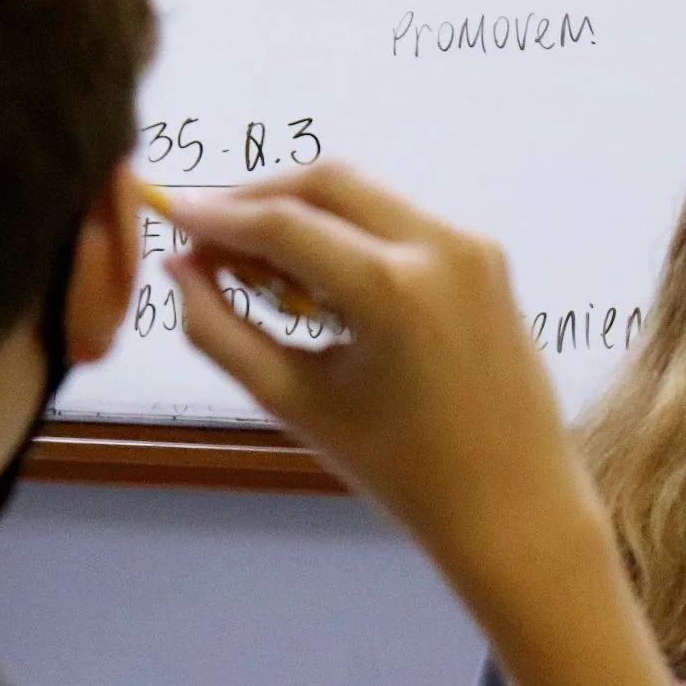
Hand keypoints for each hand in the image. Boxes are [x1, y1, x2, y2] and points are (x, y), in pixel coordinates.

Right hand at [159, 164, 592, 590]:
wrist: (515, 504)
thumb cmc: (402, 471)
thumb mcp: (295, 402)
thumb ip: (221, 331)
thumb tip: (176, 268)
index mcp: (391, 288)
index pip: (282, 223)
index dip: (217, 215)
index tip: (171, 214)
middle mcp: (439, 247)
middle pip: (326, 181)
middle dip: (260, 197)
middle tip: (211, 235)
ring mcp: (473, 246)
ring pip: (366, 194)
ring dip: (306, 212)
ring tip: (259, 263)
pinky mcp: (489, 256)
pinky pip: (402, 219)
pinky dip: (352, 231)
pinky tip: (320, 277)